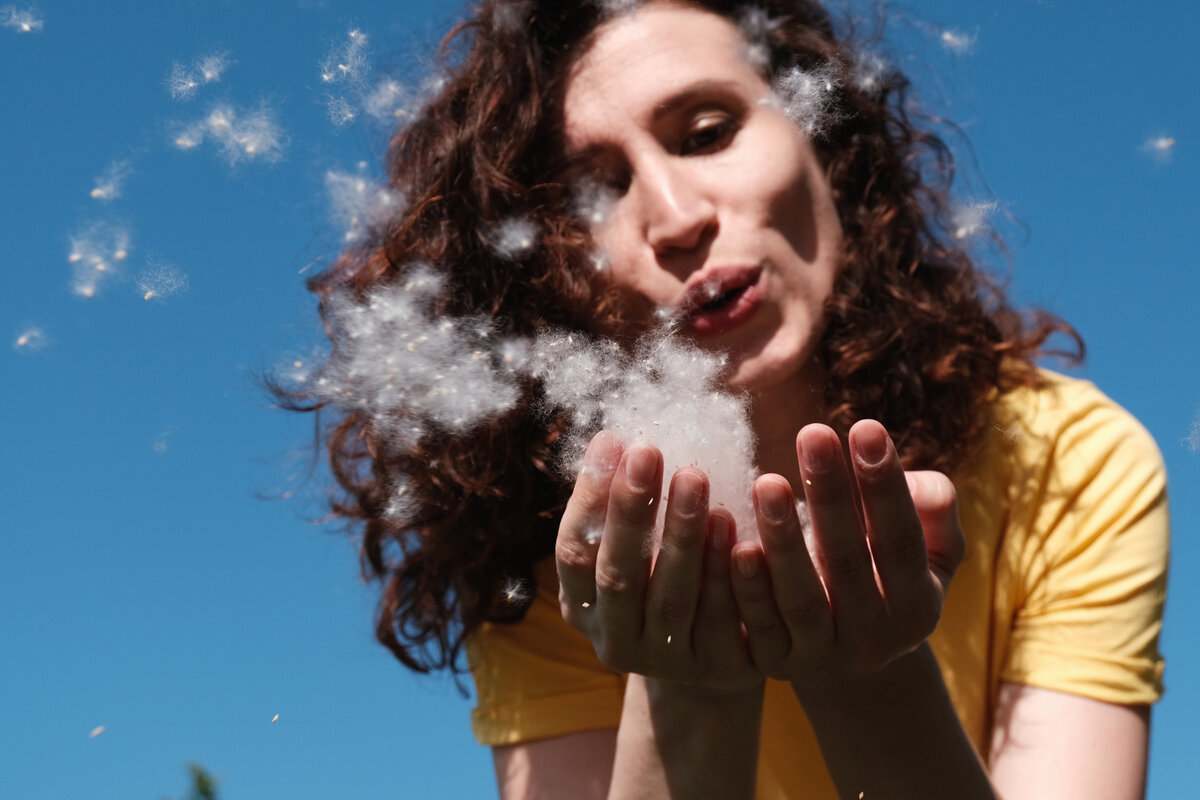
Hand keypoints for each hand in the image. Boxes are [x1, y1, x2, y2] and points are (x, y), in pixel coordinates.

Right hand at [555, 430, 762, 690]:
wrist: (717, 656)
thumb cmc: (669, 576)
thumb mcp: (635, 550)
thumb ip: (624, 510)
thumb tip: (617, 439)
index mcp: (584, 607)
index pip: (574, 553)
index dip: (591, 499)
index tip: (613, 441)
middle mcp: (617, 641)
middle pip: (618, 576)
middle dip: (632, 511)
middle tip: (649, 451)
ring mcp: (667, 663)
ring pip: (672, 599)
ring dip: (682, 537)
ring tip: (695, 478)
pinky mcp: (720, 669)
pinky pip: (724, 621)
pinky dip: (728, 575)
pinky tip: (742, 533)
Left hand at [729, 420, 963, 685]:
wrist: (847, 652)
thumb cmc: (887, 570)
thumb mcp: (927, 548)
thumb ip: (933, 511)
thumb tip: (923, 483)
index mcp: (917, 607)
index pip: (903, 541)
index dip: (885, 487)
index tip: (866, 426)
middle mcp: (874, 639)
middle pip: (849, 563)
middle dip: (832, 496)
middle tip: (813, 433)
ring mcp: (822, 655)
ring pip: (800, 598)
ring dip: (783, 539)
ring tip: (767, 481)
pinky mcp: (776, 663)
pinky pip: (757, 624)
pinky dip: (745, 586)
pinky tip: (734, 542)